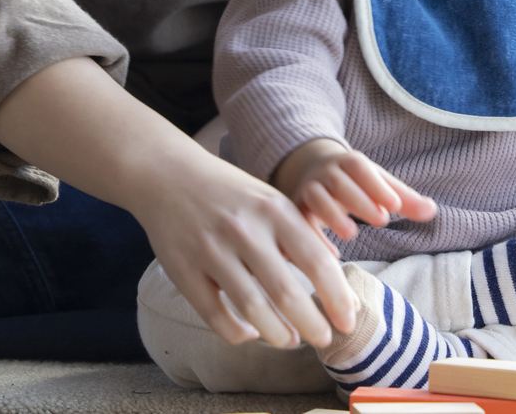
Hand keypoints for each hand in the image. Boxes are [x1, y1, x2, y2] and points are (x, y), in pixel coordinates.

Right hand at [0, 57, 355, 349]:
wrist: (167, 175)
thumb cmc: (230, 194)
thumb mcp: (271, 201)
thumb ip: (301, 236)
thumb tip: (337, 276)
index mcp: (274, 210)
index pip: (316, 262)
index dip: (336, 297)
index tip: (348, 321)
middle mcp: (244, 230)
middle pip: (286, 292)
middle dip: (312, 324)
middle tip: (325, 340)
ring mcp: (211, 251)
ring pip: (251, 308)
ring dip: (277, 334)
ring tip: (291, 340)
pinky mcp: (182, 270)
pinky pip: (214, 315)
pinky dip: (236, 332)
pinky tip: (250, 333)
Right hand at [274, 137, 437, 242]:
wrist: (310, 171)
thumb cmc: (354, 182)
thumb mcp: (377, 184)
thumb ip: (404, 198)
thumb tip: (433, 211)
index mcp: (348, 163)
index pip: (360, 167)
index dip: (376, 185)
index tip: (395, 206)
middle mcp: (325, 173)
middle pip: (339, 182)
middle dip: (360, 200)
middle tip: (382, 221)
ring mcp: (308, 190)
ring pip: (316, 198)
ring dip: (333, 216)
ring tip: (352, 235)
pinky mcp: (295, 209)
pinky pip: (299, 221)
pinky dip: (313, 237)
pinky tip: (331, 255)